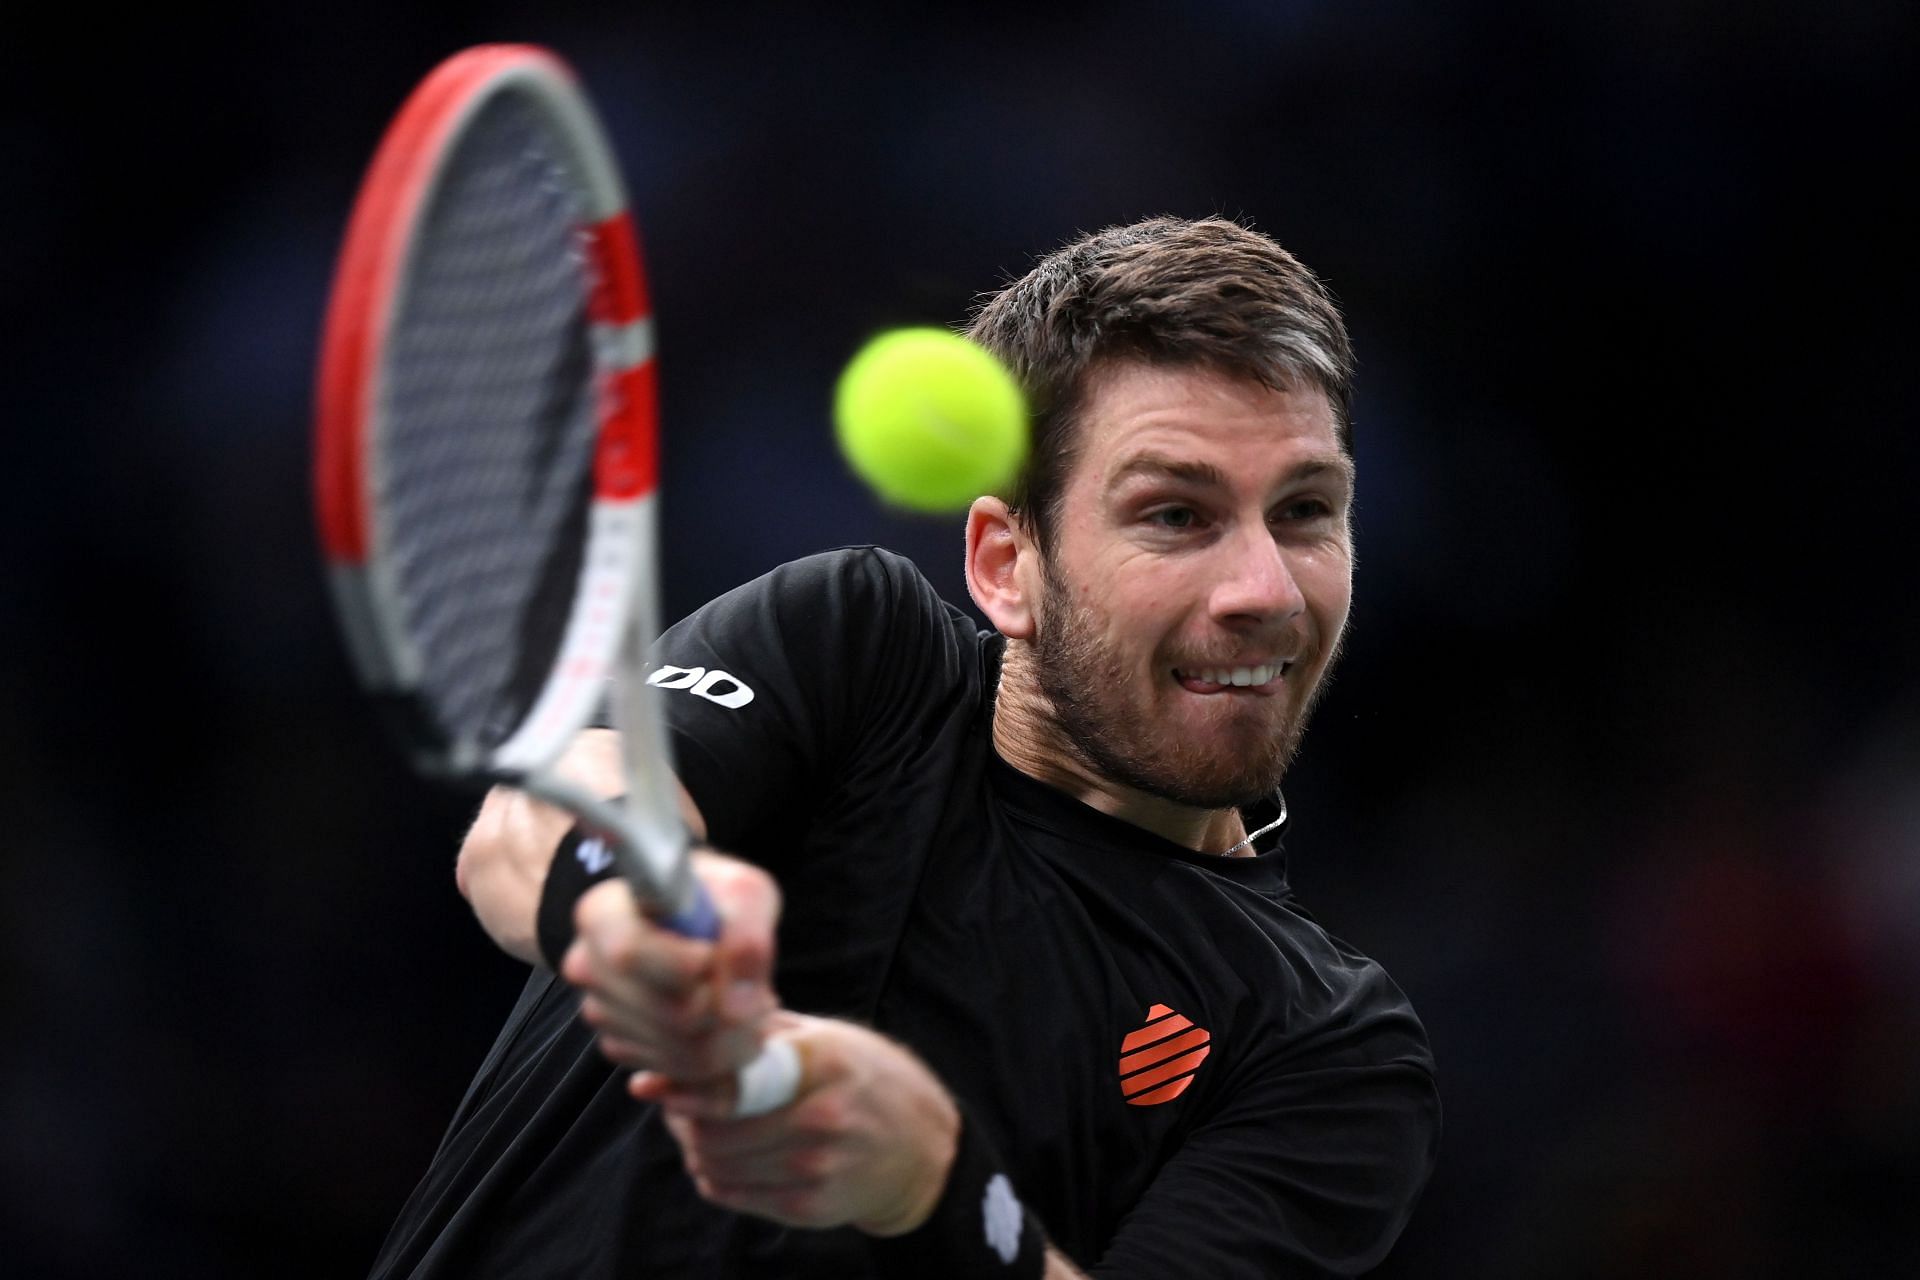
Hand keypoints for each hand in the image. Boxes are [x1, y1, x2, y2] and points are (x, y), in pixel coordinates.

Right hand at [561, 850, 779, 1082]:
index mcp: (604, 912)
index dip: (684, 965)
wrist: (695, 921)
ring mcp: (600, 1011)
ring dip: (734, 1038)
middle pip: (668, 1013)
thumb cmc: (716, 900)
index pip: (629, 951)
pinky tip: (725, 1021)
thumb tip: (738, 1006)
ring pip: (682, 1052)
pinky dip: (717, 1056)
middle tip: (759, 993)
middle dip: (731, 1012)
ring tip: (748, 1004)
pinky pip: (678, 1071)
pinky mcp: (618, 1046)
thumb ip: (746, 939)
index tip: (716, 957)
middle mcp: (589, 964)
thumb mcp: (743, 893)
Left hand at [632, 1012, 960, 1235]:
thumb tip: (693, 1018)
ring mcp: (816, 1166)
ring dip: (693, 1148)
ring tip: (696, 1129)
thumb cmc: (867, 1082)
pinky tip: (720, 1159)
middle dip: (682, 1118)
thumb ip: (764, 1028)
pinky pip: (733, 1195)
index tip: (652, 1083)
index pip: (729, 1083)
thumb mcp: (829, 1037)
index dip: (681, 1087)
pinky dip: (713, 1177)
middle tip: (673, 1104)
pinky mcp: (810, 1207)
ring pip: (717, 1165)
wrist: (923, 1151)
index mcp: (823, 1062)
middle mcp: (821, 1116)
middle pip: (714, 1129)